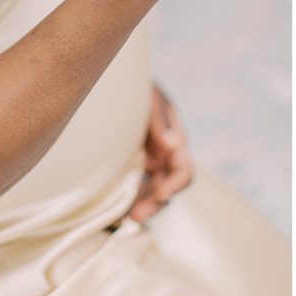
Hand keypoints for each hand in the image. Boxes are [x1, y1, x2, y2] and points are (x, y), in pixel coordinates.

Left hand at [127, 83, 194, 222]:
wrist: (112, 78)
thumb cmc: (133, 84)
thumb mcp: (147, 97)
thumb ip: (158, 120)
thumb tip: (173, 144)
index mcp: (174, 136)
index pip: (183, 170)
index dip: (174, 186)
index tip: (160, 195)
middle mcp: (165, 152)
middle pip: (167, 187)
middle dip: (154, 203)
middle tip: (135, 216)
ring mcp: (149, 158)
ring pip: (150, 190)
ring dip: (140, 204)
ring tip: (120, 216)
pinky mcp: (132, 160)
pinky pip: (135, 183)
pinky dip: (129, 195)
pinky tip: (114, 207)